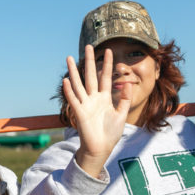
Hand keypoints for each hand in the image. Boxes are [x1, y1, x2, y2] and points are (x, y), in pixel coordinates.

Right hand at [63, 50, 130, 177]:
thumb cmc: (110, 133)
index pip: (105, 77)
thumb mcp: (121, 114)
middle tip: (88, 46)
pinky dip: (69, 91)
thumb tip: (128, 84)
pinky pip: (74, 100)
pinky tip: (66, 81)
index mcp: (104, 98)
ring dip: (74, 71)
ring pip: (78, 84)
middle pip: (90, 76)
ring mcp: (85, 105)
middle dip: (90, 61)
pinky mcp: (80, 113)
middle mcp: (93, 99)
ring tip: (69, 58)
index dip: (107, 64)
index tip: (109, 50)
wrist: (101, 148)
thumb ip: (123, 99)